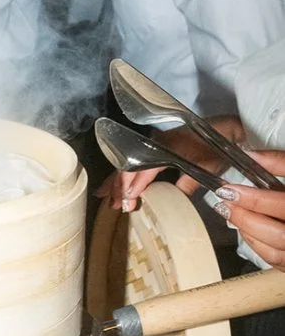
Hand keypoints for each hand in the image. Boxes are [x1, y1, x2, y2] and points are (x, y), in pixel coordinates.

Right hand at [99, 117, 246, 209]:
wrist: (226, 130)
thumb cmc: (218, 149)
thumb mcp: (206, 169)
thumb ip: (187, 184)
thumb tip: (172, 203)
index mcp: (166, 148)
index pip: (141, 168)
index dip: (131, 186)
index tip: (126, 203)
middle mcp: (156, 143)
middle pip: (129, 165)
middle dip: (119, 186)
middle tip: (114, 205)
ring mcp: (155, 143)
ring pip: (130, 162)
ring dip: (119, 181)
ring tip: (109, 198)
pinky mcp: (158, 146)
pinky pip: (136, 160)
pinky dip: (127, 173)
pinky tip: (121, 184)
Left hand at [215, 151, 284, 267]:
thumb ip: (280, 162)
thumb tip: (250, 156)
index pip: (284, 205)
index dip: (257, 200)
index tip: (231, 190)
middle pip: (279, 235)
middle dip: (247, 219)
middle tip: (226, 202)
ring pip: (276, 251)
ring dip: (249, 232)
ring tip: (231, 213)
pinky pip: (276, 259)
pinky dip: (257, 244)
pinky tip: (245, 228)